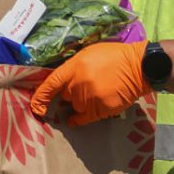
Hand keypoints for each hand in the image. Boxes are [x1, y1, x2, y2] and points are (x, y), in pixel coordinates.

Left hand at [30, 41, 150, 125]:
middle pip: (65, 95)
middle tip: (85, 84)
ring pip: (75, 105)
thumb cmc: (114, 56)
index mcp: (74, 67)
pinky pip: (81, 119)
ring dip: (80, 101)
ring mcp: (89, 99)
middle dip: (70, 91)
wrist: (139, 67)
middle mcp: (78, 84)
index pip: (51, 84)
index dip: (40, 96)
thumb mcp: (89, 53)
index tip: (35, 106)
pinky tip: (73, 120)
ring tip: (96, 91)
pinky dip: (76, 120)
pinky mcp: (100, 110)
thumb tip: (62, 80)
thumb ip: (74, 67)